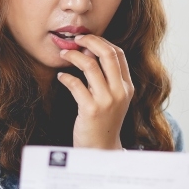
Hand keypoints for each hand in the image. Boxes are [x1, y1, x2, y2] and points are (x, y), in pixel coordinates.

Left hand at [56, 34, 133, 149]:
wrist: (101, 149)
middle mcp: (120, 91)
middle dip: (89, 41)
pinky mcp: (90, 110)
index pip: (118, 54)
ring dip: (74, 56)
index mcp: (127, 86)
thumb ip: (106, 78)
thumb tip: (89, 52)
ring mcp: (106, 101)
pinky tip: (61, 77)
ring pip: (89, 65)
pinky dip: (65, 77)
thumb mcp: (112, 99)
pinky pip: (75, 84)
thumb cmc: (104, 122)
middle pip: (107, 54)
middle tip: (75, 39)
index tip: (87, 40)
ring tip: (64, 55)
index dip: (102, 42)